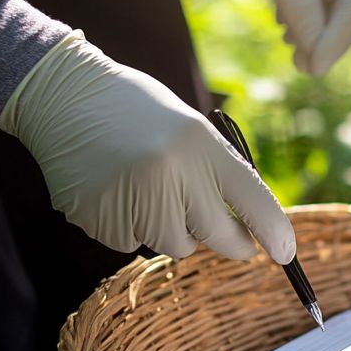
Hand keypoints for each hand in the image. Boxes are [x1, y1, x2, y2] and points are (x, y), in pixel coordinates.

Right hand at [0, 31, 297, 262]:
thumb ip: (217, 176)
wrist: (64, 96)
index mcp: (201, 144)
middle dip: (231, 243)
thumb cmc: (139, 114)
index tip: (286, 254)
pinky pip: (131, 242)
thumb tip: (249, 231)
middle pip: (216, 235)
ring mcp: (132, 197)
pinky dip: (129, 226)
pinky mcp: (99, 216)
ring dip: (170, 228)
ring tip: (146, 186)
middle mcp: (171, 172)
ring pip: (174, 244)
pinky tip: (114, 189)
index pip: (251, 198)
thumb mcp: (191, 131)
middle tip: (238, 243)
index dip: (273, 231)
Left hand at [209, 0, 350, 76]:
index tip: (318, 64)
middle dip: (330, 42)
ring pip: (335, 16)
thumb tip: (315, 51)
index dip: (339, 35)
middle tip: (308, 69)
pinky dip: (307, 30)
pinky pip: (319, 12)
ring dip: (318, 41)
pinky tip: (289, 37)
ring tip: (297, 61)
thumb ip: (296, 3)